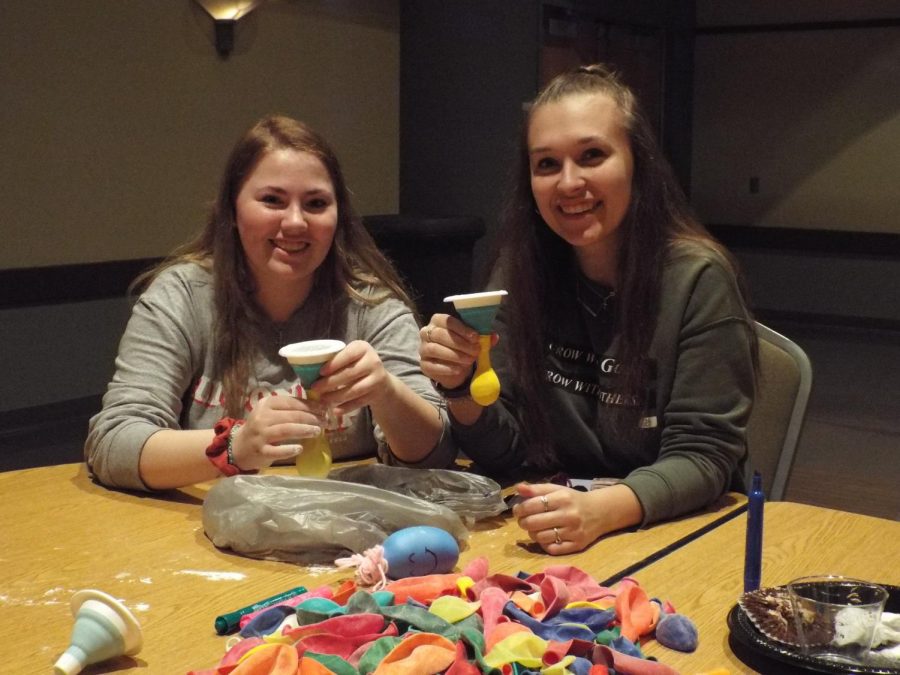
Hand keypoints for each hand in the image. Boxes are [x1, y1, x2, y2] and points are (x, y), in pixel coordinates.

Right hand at [230, 395, 324, 469]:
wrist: (240, 447)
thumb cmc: (261, 427)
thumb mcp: (271, 413)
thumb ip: (290, 409)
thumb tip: (318, 406)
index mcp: (266, 404)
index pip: (292, 402)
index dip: (311, 406)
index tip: (325, 409)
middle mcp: (262, 417)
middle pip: (291, 416)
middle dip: (311, 418)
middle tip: (324, 422)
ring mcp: (260, 434)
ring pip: (286, 430)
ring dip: (304, 430)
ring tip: (317, 431)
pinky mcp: (260, 450)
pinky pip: (277, 450)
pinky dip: (289, 449)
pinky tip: (300, 448)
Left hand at [311, 340, 394, 415]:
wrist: (379, 379)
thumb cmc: (355, 365)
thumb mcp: (348, 357)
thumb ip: (334, 360)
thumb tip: (308, 371)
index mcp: (363, 348)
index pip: (348, 355)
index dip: (334, 364)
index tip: (320, 372)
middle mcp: (373, 362)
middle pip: (350, 373)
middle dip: (330, 382)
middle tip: (315, 388)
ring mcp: (377, 379)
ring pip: (354, 390)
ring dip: (336, 396)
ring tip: (323, 399)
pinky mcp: (376, 394)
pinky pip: (359, 402)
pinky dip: (346, 407)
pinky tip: (335, 410)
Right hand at [419, 313, 482, 388]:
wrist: (454, 369)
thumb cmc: (462, 348)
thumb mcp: (472, 341)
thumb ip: (482, 338)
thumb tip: (494, 336)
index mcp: (438, 321)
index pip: (446, 320)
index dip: (461, 328)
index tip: (475, 337)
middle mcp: (426, 333)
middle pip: (440, 334)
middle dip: (460, 343)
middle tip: (475, 351)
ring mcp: (423, 349)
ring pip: (435, 349)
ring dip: (455, 355)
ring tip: (469, 360)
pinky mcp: (423, 365)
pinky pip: (432, 365)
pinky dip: (447, 368)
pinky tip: (459, 369)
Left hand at [511, 482, 640, 553]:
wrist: (600, 512)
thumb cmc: (573, 500)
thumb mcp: (557, 490)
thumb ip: (537, 489)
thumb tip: (518, 488)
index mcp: (562, 498)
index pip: (532, 505)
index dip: (520, 509)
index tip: (517, 510)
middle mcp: (569, 515)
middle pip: (534, 523)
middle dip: (523, 522)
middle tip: (523, 520)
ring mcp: (573, 532)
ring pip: (540, 537)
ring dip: (532, 533)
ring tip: (534, 528)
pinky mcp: (577, 545)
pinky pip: (552, 549)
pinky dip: (544, 544)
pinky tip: (545, 537)